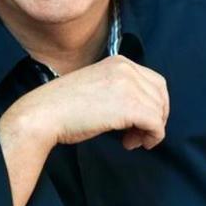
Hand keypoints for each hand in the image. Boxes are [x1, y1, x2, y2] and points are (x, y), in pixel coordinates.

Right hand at [0, 54, 169, 152]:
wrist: (45, 113)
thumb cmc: (64, 106)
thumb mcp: (97, 85)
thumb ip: (119, 89)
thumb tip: (140, 110)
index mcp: (119, 61)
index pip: (154, 82)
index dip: (153, 104)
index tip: (140, 121)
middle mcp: (127, 69)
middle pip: (160, 95)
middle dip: (155, 117)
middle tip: (138, 134)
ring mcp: (129, 86)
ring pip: (159, 111)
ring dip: (149, 130)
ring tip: (130, 140)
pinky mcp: (130, 106)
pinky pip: (156, 124)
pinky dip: (151, 137)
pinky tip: (131, 143)